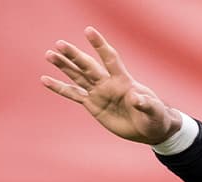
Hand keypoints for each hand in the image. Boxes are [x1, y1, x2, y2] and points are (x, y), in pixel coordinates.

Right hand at [40, 26, 180, 144]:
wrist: (150, 130)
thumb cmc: (155, 117)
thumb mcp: (153, 111)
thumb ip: (144, 103)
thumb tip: (136, 97)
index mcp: (124, 81)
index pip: (110, 59)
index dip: (100, 45)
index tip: (88, 31)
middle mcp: (108, 84)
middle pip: (88, 66)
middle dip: (74, 55)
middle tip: (59, 43)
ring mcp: (99, 93)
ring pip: (78, 76)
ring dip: (64, 66)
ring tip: (49, 54)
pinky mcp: (93, 105)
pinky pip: (73, 94)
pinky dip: (59, 88)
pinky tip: (45, 79)